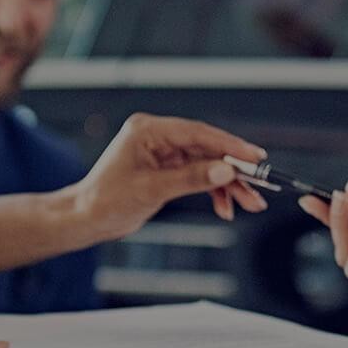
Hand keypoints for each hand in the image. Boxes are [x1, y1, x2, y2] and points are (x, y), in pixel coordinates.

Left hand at [69, 113, 267, 238]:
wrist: (87, 218)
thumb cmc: (107, 200)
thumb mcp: (151, 191)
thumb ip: (190, 179)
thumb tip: (225, 172)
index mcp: (148, 130)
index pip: (197, 133)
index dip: (229, 145)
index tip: (255, 157)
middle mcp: (157, 136)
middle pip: (207, 148)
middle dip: (234, 169)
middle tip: (261, 185)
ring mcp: (163, 152)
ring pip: (207, 164)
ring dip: (229, 184)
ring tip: (250, 204)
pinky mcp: (167, 168)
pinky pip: (199, 175)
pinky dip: (214, 191)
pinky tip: (226, 208)